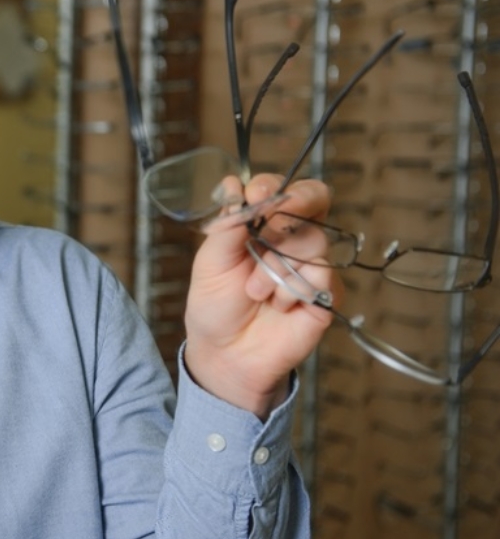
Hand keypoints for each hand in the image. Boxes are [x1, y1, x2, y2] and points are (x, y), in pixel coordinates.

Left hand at [183, 174, 340, 418]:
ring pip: (314, 241)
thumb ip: (227, 224)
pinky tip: (278, 307)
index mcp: (263, 224)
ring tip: (255, 292)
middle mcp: (292, 238)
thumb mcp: (211, 261)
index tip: (252, 197)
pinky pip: (322, 278)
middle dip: (290, 212)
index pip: (282, 187)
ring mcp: (312, 264)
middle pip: (314, 201)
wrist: (225, 354)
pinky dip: (292, 292)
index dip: (271, 186)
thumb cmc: (215, 305)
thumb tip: (232, 183)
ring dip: (278, 267)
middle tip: (267, 233)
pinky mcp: (328, 294)